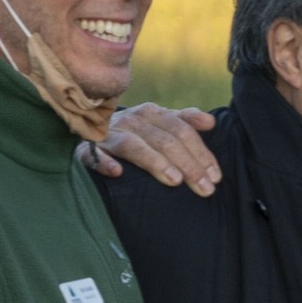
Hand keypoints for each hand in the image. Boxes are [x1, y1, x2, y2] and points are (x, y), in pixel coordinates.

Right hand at [81, 104, 220, 195]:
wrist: (89, 127)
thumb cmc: (138, 130)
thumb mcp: (161, 122)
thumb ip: (186, 121)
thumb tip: (211, 122)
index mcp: (151, 113)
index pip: (182, 131)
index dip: (201, 153)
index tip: (215, 177)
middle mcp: (131, 120)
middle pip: (164, 141)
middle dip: (188, 165)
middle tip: (204, 189)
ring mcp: (108, 134)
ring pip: (134, 145)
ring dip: (155, 162)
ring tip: (175, 181)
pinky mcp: (86, 149)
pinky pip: (93, 154)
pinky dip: (104, 162)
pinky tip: (117, 173)